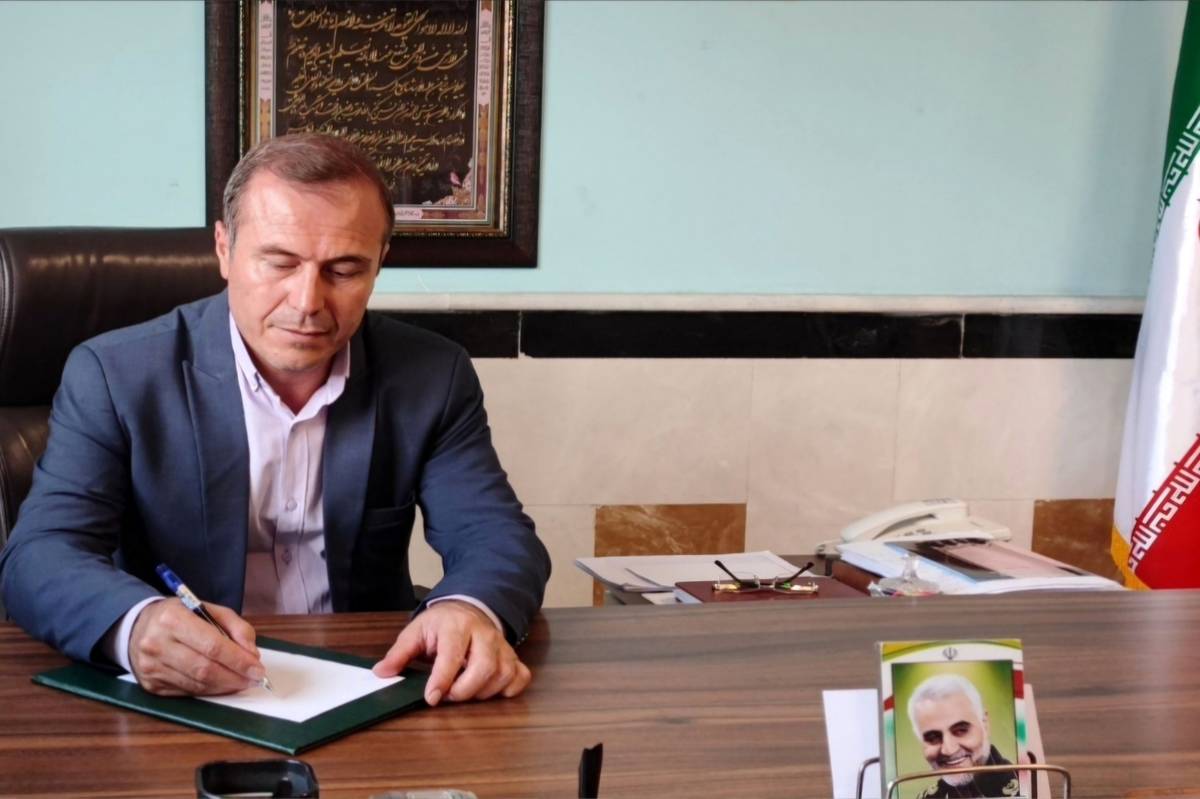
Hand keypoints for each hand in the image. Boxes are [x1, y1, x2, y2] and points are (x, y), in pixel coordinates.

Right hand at [128, 599, 265, 695]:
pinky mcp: (150, 685)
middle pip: (205, 668)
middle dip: (235, 676)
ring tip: (242, 682)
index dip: (238, 660)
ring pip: (197, 684)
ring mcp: (151, 667)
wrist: (137, 628)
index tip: (258, 668)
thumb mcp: (208, 609)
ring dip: (225, 686)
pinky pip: (187, 692)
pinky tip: (222, 685)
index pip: (212, 645)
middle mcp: (157, 643)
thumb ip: (235, 626)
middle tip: (254, 679)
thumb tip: (251, 653)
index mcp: (172, 618)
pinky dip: (209, 690)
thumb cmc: (179, 616)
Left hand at [372, 600, 530, 705]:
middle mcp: (484, 633)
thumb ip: (399, 653)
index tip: (431, 698)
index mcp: (456, 625)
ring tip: (464, 692)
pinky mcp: (513, 656)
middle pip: (485, 666)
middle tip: (449, 696)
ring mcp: (502, 645)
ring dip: (483, 692)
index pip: (452, 654)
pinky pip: (521, 676)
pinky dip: (509, 689)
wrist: (468, 607)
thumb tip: (381, 672)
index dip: (442, 680)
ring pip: (503, 674)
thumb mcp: (416, 631)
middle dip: (465, 690)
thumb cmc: (440, 624)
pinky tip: (492, 691)